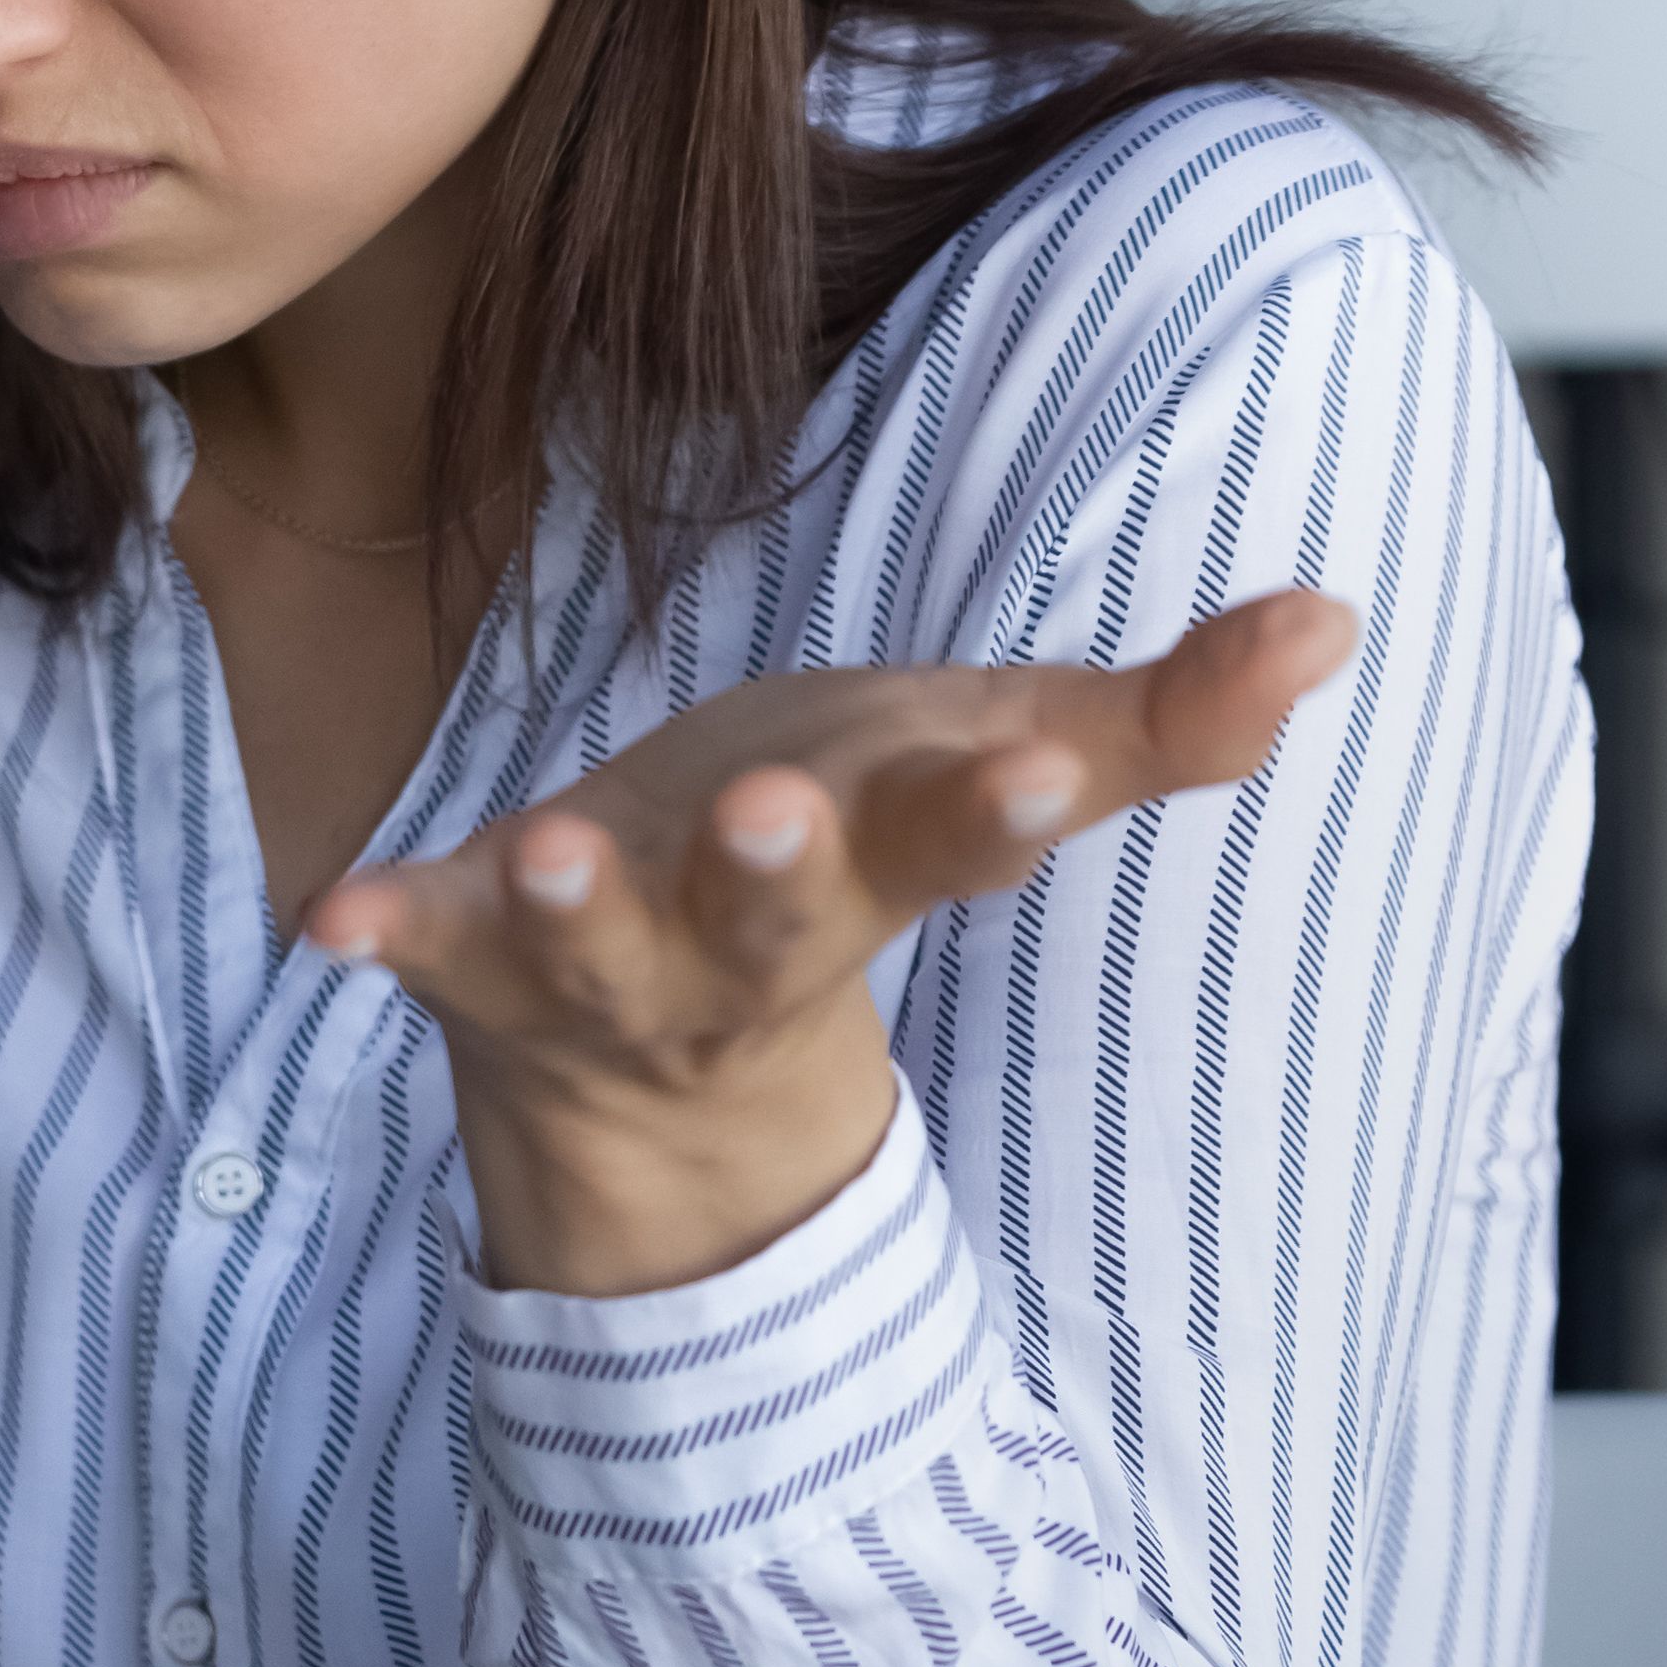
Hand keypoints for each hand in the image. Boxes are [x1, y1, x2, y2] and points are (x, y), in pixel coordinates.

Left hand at [307, 590, 1359, 1297]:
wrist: (660, 1049)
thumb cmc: (849, 845)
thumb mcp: (1001, 766)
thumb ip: (1162, 715)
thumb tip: (1334, 618)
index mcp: (883, 862)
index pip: (961, 840)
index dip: (998, 809)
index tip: (1041, 776)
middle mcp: (750, 938)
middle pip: (778, 918)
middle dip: (779, 870)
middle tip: (774, 821)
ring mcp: (609, 965)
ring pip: (600, 951)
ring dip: (580, 908)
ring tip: (551, 858)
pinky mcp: (479, 961)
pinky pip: (430, 954)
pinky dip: (389, 936)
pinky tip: (333, 921)